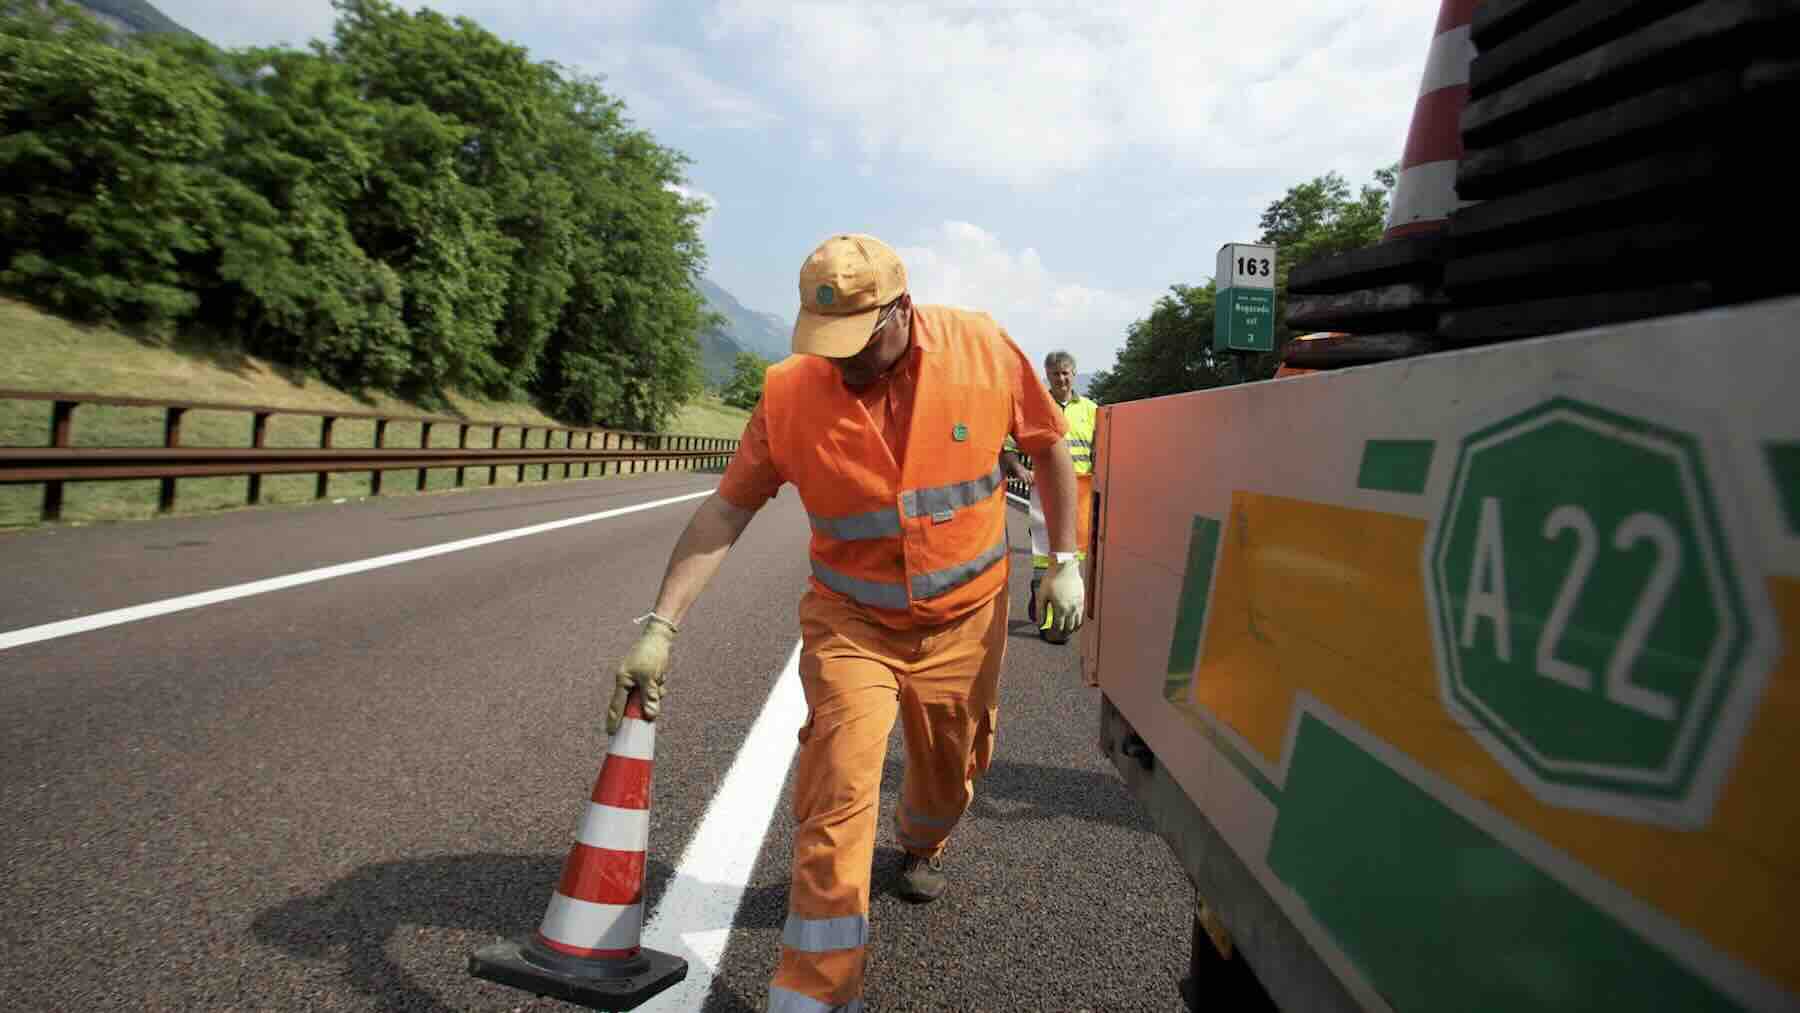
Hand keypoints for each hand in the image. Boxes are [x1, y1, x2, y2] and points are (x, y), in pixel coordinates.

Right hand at [607, 615, 676, 734]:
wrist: (659, 637)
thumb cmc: (652, 655)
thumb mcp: (651, 678)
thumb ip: (649, 697)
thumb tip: (650, 716)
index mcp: (623, 681)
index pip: (617, 706)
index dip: (614, 720)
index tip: (611, 734)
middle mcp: (626, 681)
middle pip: (634, 703)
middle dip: (645, 703)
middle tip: (651, 699)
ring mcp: (635, 679)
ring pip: (645, 697)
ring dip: (655, 693)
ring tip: (659, 678)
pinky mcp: (644, 676)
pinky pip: (651, 689)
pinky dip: (658, 686)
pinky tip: (662, 676)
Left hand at [1033, 559, 1084, 639]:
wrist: (1064, 567)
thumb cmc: (1051, 579)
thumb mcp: (1042, 595)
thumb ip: (1041, 611)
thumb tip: (1039, 623)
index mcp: (1059, 608)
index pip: (1058, 626)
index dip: (1054, 633)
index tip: (1051, 636)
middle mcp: (1070, 609)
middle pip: (1068, 627)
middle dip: (1063, 634)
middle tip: (1059, 637)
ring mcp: (1078, 605)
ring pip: (1076, 623)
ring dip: (1071, 629)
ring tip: (1067, 633)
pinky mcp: (1082, 600)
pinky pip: (1081, 615)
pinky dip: (1078, 622)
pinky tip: (1076, 624)